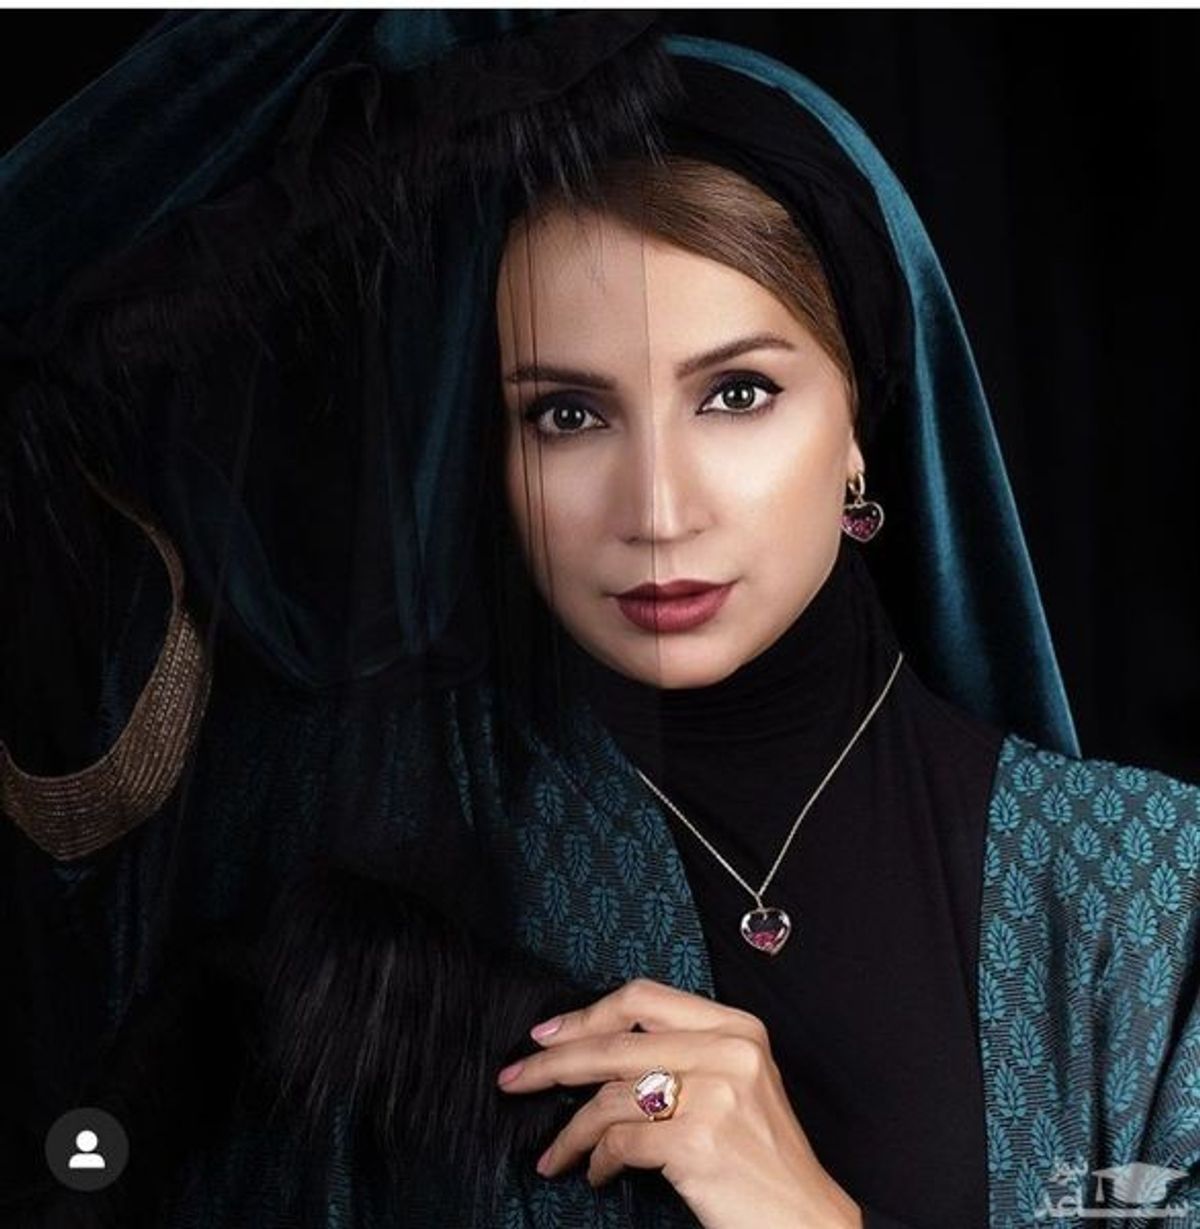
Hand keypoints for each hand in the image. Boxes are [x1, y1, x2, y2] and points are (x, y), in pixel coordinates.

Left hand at [496, 977, 862, 1228]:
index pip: (644, 999)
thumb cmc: (762, 1155)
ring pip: (610, 1097)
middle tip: (514, 1078)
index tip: (546, 1034)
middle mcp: (727, 1051)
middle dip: (553, 1062)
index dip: (587, 1014)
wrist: (807, 1220)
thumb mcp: (737, 1081)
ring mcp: (714, 1096)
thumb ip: (683, 1053)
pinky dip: (597, 1159)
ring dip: (571, 1130)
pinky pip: (621, 1143)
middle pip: (615, 1043)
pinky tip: (595, 1173)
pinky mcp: (698, 1143)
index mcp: (735, 1027)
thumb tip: (596, 1047)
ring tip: (555, 1153)